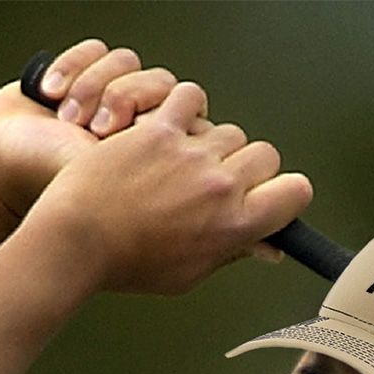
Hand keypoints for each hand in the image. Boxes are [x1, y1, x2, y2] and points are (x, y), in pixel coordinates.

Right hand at [0, 39, 179, 221]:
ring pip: (128, 62)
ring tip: (67, 119)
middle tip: (94, 131)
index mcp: (158, 159)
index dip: (157, 119)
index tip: (123, 144)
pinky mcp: (83, 76)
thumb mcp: (116, 183)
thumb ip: (161, 168)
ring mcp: (110, 100)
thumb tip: (193, 148)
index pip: (187, 116)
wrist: (1, 167)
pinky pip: (97, 49)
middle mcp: (139, 127)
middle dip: (124, 99)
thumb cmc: (56, 183)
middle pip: (161, 83)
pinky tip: (49, 94)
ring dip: (93, 86)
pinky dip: (73, 66)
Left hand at [18, 81, 312, 294]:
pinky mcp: (158, 130)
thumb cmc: (128, 265)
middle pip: (265, 155)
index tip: (266, 198)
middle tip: (217, 182)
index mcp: (234, 226)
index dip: (285, 194)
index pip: (295, 192)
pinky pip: (189, 98)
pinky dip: (182, 109)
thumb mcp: (188, 274)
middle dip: (247, 167)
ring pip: (227, 129)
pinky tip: (167, 129)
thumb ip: (230, 253)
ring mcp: (190, 155)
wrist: (77, 241)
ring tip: (181, 163)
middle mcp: (220, 187)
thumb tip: (268, 248)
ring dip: (211, 142)